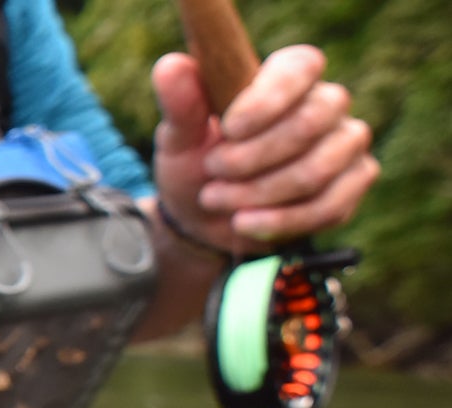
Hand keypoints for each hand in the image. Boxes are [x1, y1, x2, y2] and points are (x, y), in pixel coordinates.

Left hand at [151, 47, 377, 252]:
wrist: (206, 220)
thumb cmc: (196, 166)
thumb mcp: (179, 139)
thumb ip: (180, 105)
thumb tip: (171, 66)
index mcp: (287, 77)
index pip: (301, 67)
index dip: (267, 100)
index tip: (228, 129)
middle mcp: (327, 103)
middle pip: (308, 124)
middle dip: (250, 159)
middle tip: (212, 171)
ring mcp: (346, 142)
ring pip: (316, 170)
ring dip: (257, 194)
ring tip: (217, 199)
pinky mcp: (354, 183)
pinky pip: (329, 205)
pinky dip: (278, 221)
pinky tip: (244, 222)